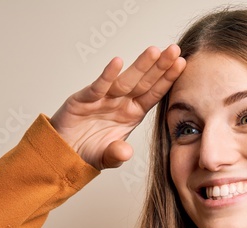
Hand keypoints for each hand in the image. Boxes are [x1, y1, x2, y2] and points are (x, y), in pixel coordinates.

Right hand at [50, 44, 185, 170]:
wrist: (64, 152)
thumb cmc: (90, 151)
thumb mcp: (108, 157)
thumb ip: (117, 155)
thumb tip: (126, 153)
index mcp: (132, 113)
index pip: (153, 94)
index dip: (167, 79)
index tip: (181, 64)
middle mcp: (120, 103)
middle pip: (144, 82)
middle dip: (159, 66)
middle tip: (174, 50)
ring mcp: (103, 99)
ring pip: (125, 80)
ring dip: (140, 65)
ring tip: (154, 51)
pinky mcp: (84, 99)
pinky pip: (98, 87)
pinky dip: (107, 75)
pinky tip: (118, 62)